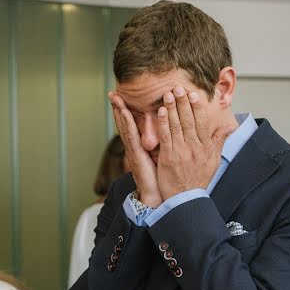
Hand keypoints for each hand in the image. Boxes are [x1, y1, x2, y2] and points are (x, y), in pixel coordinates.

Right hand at [109, 92, 161, 206]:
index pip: (134, 124)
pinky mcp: (137, 155)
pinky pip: (131, 136)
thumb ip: (167, 145)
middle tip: (113, 92)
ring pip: (126, 126)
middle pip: (126, 123)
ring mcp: (134, 151)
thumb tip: (176, 134)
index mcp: (142, 146)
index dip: (129, 110)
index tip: (125, 97)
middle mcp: (136, 147)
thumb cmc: (164, 180)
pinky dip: (127, 123)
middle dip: (119, 107)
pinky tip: (125, 112)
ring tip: (114, 97)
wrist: (159, 197)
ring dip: (119, 111)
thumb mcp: (166, 158)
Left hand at [155, 86, 235, 200]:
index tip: (195, 93)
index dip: (198, 106)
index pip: (202, 122)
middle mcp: (194, 147)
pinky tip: (160, 112)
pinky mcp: (168, 158)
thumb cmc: (198, 180)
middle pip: (189, 120)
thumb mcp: (214, 161)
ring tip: (168, 94)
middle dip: (183, 102)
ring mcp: (181, 152)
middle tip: (179, 87)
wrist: (187, 199)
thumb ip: (219, 142)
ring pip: (177, 126)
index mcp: (205, 147)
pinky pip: (166, 137)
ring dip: (172, 108)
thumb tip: (229, 126)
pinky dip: (163, 124)